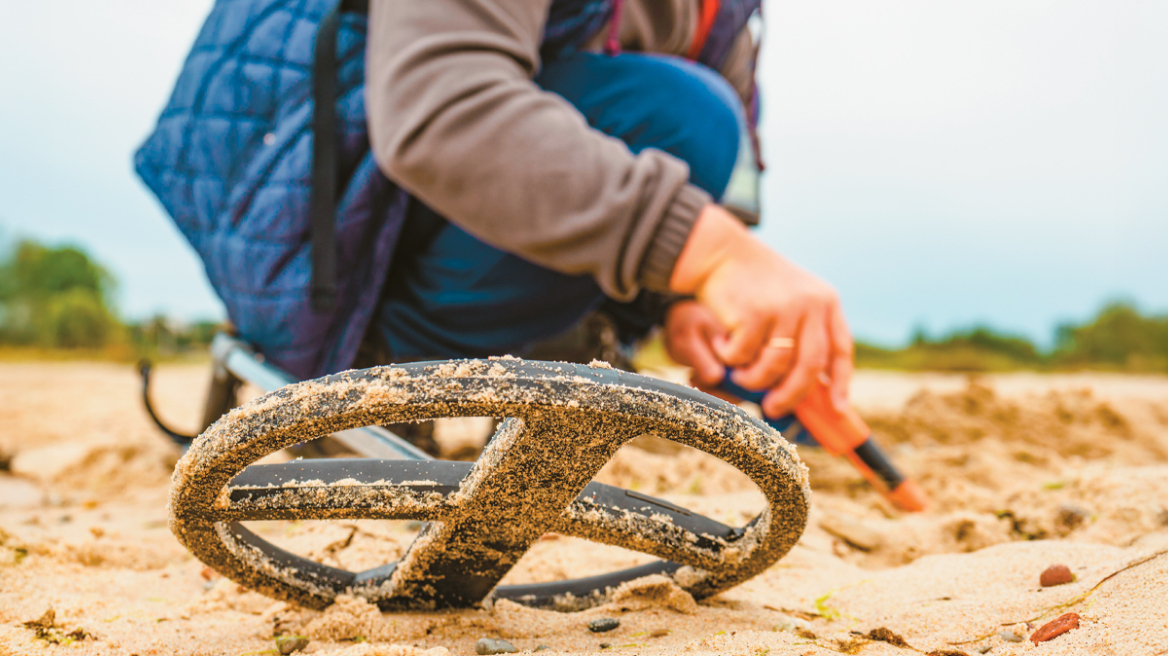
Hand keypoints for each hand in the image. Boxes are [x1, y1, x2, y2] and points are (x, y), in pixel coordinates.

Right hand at [669, 205, 853, 416]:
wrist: (720, 252)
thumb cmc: (752, 284)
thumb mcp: (790, 301)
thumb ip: (803, 335)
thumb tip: (810, 387)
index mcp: (826, 301)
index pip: (840, 349)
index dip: (840, 382)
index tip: (836, 409)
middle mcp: (811, 303)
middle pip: (810, 366)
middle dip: (791, 395)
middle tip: (773, 409)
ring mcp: (784, 307)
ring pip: (774, 367)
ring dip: (753, 378)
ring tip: (738, 372)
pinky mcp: (755, 313)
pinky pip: (743, 357)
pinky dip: (730, 357)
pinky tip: (723, 341)